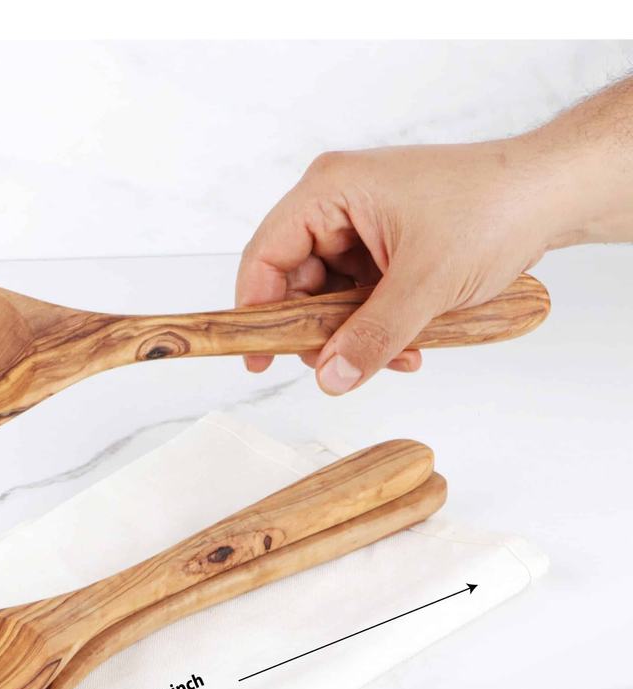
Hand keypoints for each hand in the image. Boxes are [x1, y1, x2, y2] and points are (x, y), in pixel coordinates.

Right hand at [235, 138, 555, 393]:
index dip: (255, 311)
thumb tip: (330, 378)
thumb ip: (373, 335)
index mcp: (331, 191)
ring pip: (328, 297)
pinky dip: (375, 325)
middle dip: (318, 332)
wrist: (553, 193)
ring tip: (393, 355)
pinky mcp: (383, 247)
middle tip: (338, 367)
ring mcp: (361, 227)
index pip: (266, 256)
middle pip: (294, 283)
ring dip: (353, 334)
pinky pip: (358, 297)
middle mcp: (337, 205)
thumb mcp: (426, 283)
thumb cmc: (495, 209)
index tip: (258, 358)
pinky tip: (405, 345)